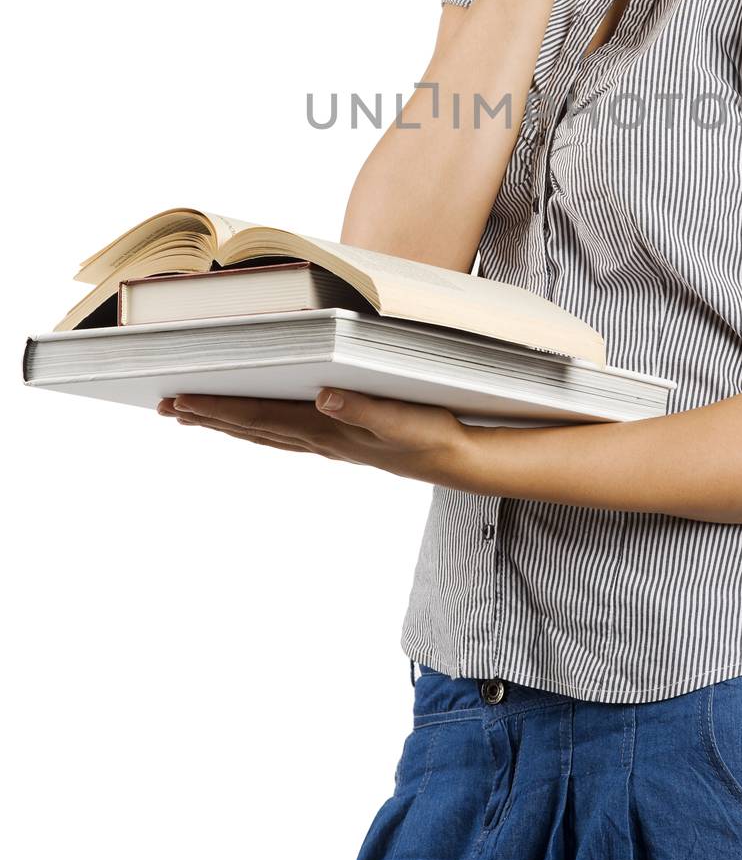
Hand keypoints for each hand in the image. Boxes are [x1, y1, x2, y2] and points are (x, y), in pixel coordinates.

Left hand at [156, 389, 481, 488]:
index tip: (181, 400)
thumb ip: (365, 409)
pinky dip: (256, 428)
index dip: (219, 408)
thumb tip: (323, 398)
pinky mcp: (338, 441)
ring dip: (226, 423)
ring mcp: (327, 444)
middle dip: (208, 416)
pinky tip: (249, 424)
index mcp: (327, 431)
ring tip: (191, 414)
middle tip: (165, 406)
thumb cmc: (434, 435)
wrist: (458, 461)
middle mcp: (319, 440)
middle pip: (252, 428)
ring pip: (264, 434)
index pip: (260, 418)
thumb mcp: (405, 420)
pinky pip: (284, 434)